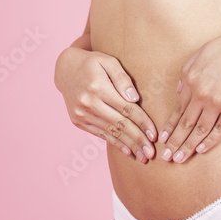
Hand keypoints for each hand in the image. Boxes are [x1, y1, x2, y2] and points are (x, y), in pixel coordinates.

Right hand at [55, 47, 156, 162]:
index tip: (155, 135)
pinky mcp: (78, 121)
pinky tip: (128, 151)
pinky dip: (115, 144)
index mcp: (98, 87)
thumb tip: (135, 99)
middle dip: (138, 140)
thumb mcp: (108, 62)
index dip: (142, 123)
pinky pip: (100, 135)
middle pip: (120, 125)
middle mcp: (88, 103)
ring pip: (111, 133)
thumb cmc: (93, 64)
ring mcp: (82, 114)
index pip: (126, 109)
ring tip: (143, 157)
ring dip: (128, 146)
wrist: (65, 69)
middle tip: (151, 153)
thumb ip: (123, 79)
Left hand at [158, 19, 220, 162]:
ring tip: (179, 159)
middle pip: (184, 123)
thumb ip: (186, 72)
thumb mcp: (201, 53)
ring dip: (188, 147)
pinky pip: (219, 130)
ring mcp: (216, 103)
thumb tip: (178, 90)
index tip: (162, 139)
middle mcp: (200, 94)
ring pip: (199, 130)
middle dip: (173, 142)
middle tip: (165, 157)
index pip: (177, 109)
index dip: (169, 126)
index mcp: (190, 80)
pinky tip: (201, 150)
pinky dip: (210, 142)